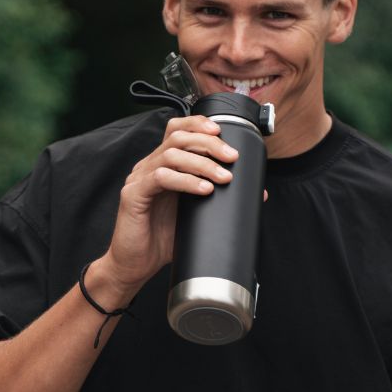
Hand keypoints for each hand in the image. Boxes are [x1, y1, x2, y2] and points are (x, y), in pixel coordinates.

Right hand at [94, 115, 240, 299]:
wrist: (135, 266)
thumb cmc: (162, 240)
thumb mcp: (197, 216)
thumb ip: (220, 200)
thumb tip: (258, 193)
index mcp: (162, 165)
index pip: (176, 130)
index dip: (198, 124)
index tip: (222, 133)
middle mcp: (148, 167)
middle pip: (177, 137)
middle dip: (209, 143)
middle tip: (231, 158)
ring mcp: (139, 179)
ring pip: (171, 155)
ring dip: (202, 163)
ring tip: (223, 178)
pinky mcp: (133, 195)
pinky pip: (160, 177)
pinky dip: (185, 180)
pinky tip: (203, 189)